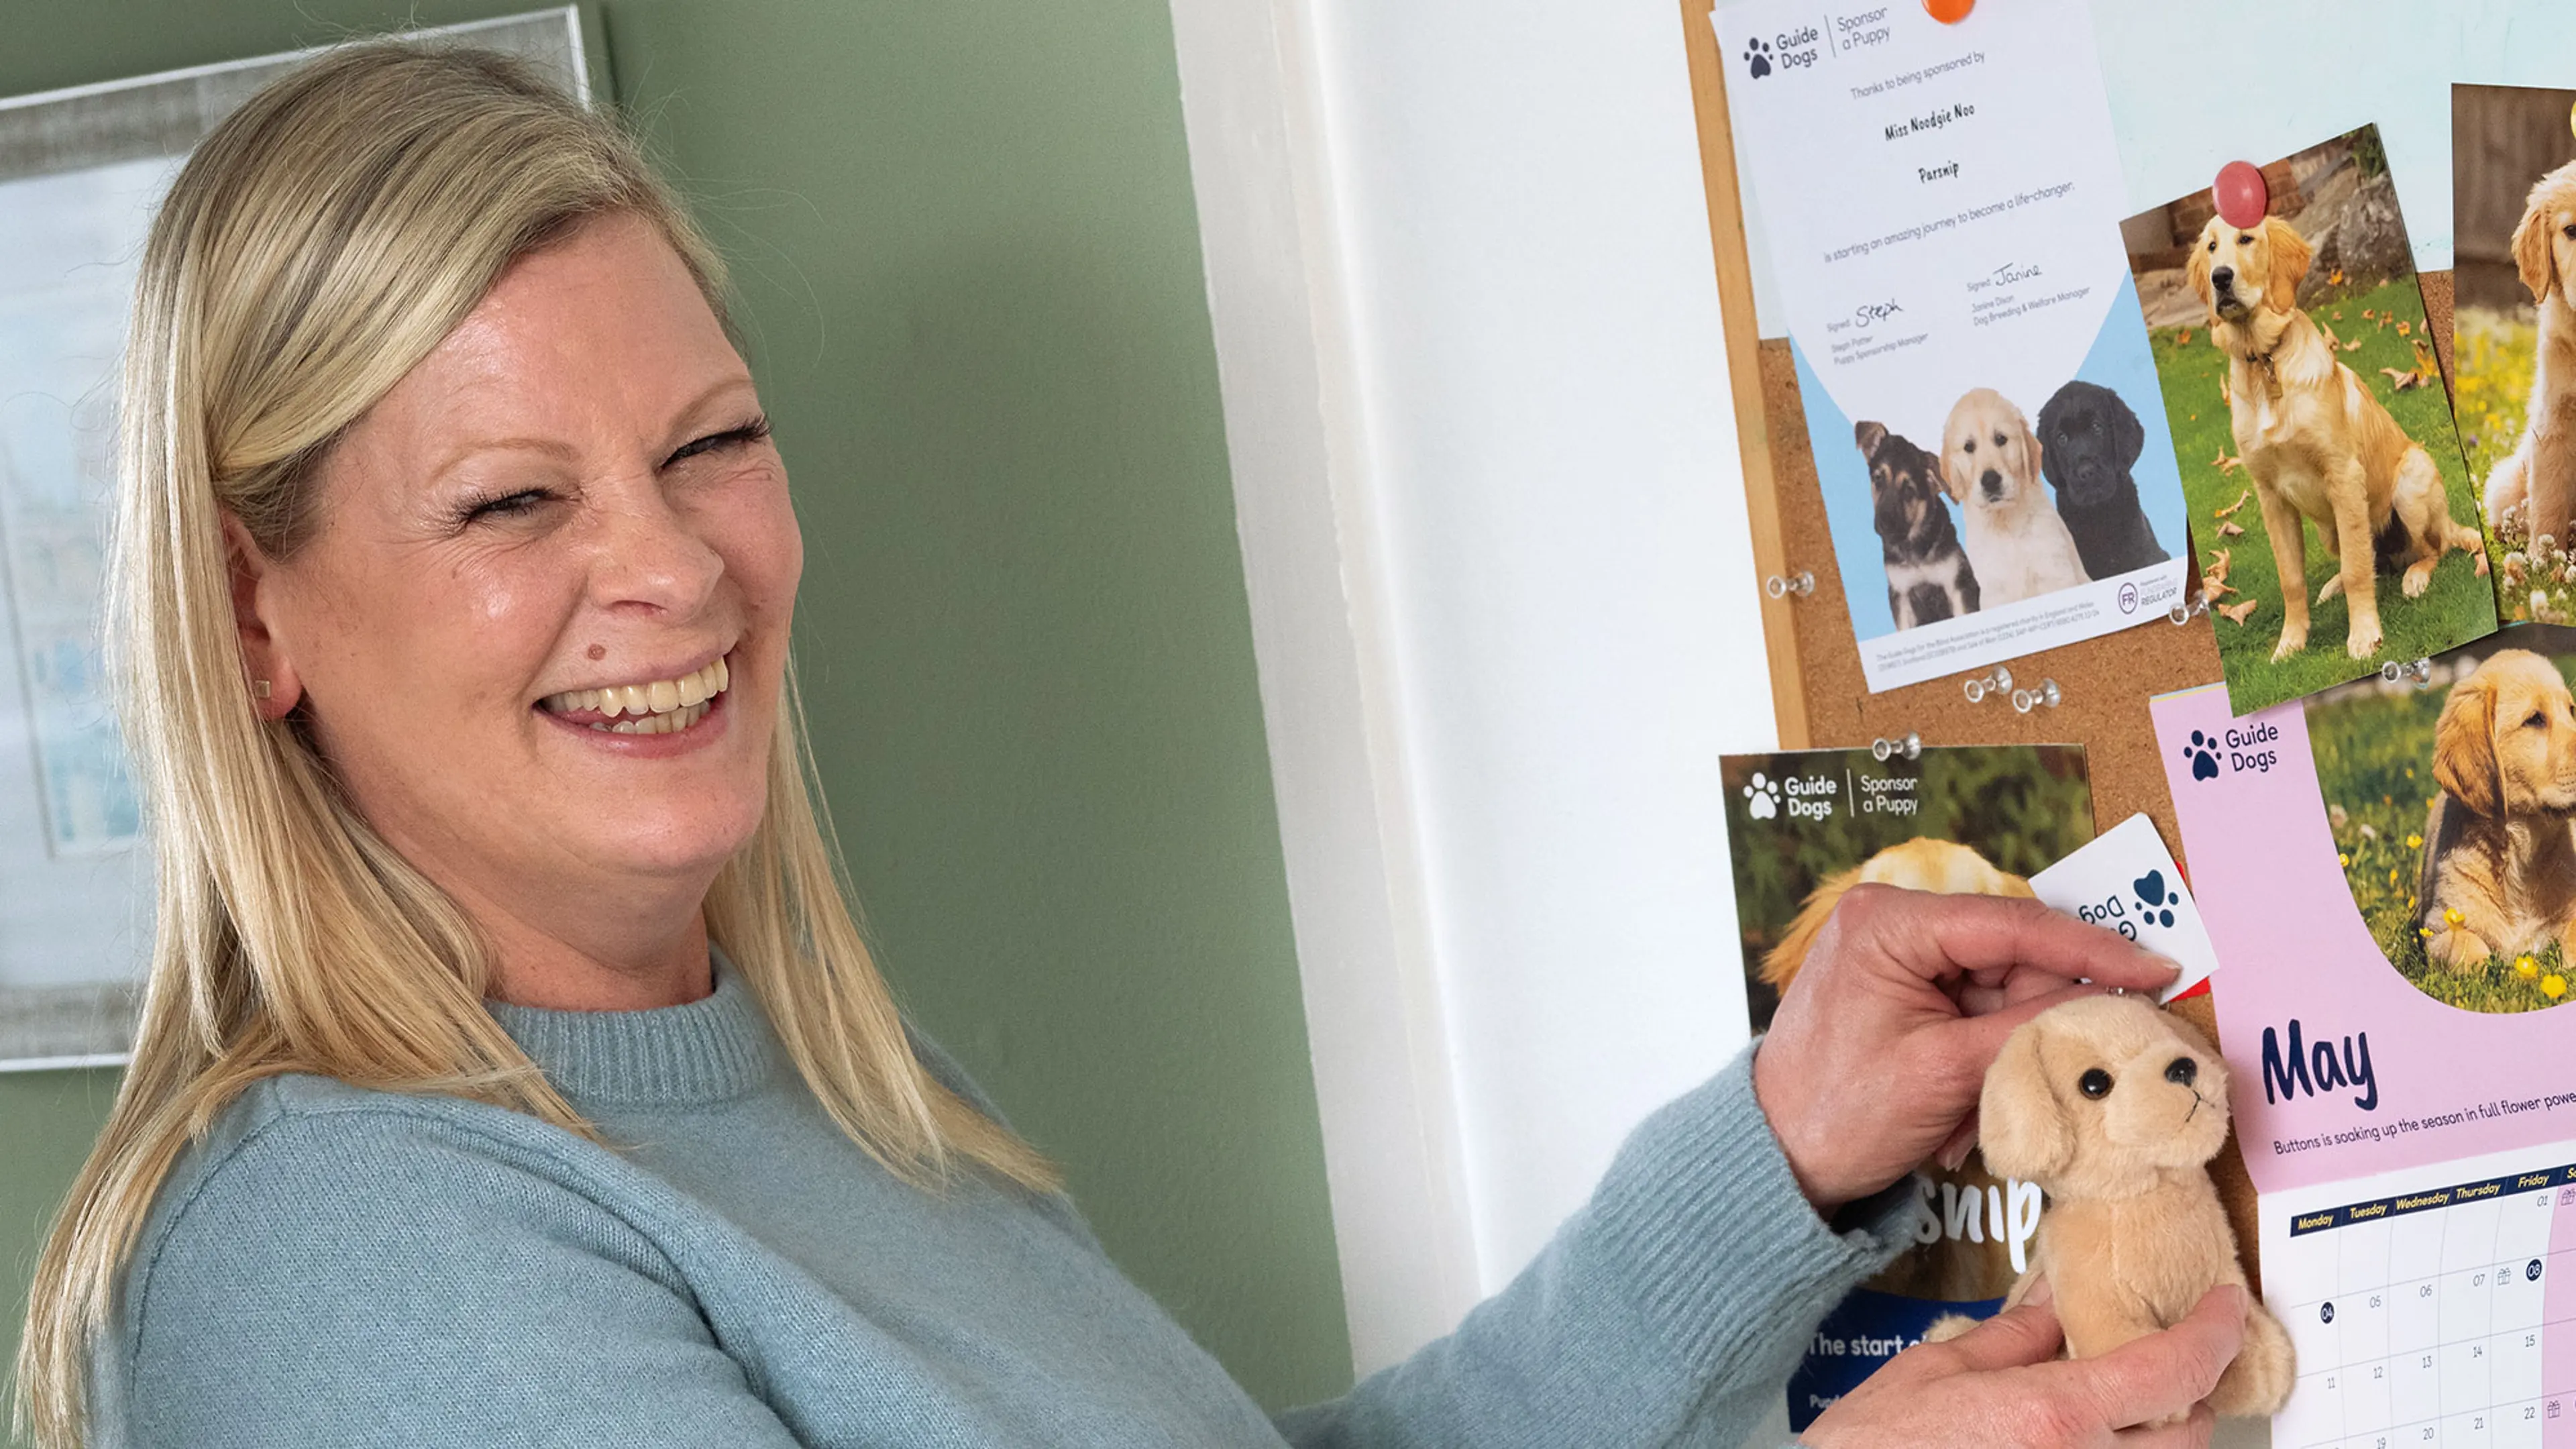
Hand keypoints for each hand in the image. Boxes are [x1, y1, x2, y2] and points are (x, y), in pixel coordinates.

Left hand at [1752, 885, 2175, 1209]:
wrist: (1777, 1160)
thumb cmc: (1837, 1113)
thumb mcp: (1945, 1071)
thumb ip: (2029, 1030)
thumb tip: (2108, 1004)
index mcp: (1891, 922)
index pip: (2014, 923)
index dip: (2093, 949)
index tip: (2157, 967)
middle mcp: (1895, 924)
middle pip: (2016, 959)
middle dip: (2043, 1020)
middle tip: (2071, 1068)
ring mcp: (1902, 959)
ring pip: (2004, 994)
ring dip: (2009, 1056)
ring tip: (1975, 1114)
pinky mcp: (1909, 994)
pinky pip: (1978, 1018)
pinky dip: (1986, 1064)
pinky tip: (1957, 1114)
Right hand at [1801, 1283, 2245, 1447]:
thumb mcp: (1935, 1371)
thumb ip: (2011, 1336)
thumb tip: (2056, 1298)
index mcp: (2053, 1416)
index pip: (2176, 1369)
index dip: (2216, 1331)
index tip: (2227, 1306)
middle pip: (2190, 1429)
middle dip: (2191, 1386)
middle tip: (2169, 1348)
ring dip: (2159, 1428)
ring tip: (2128, 1395)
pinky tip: (2090, 1433)